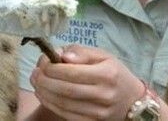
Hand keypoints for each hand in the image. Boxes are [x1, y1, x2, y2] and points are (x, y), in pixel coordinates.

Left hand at [30, 44, 144, 120]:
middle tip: (34, 73)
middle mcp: (104, 94)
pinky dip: (51, 104)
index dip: (52, 68)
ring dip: (44, 93)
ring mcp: (99, 112)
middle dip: (44, 81)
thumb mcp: (103, 56)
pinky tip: (44, 95)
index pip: (73, 72)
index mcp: (107, 74)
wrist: (132, 100)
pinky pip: (67, 114)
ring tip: (36, 82)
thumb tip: (61, 55)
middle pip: (66, 89)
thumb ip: (82, 52)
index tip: (43, 62)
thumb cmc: (114, 73)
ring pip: (64, 104)